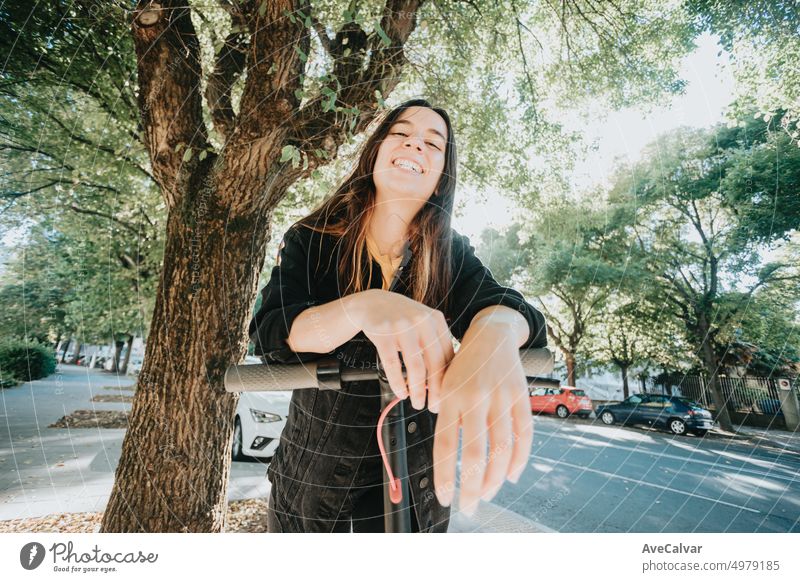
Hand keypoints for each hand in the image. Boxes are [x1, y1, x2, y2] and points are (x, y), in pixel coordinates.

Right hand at [355, 289, 454, 407]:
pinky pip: (392, 365)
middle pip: (435, 363)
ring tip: (417, 403)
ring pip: (415, 367)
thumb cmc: (401, 319)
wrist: (372, 303)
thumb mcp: (423, 324)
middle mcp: (422, 321)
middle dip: (436, 390)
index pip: (449, 356)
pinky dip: (398, 383)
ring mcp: (402, 326)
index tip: (449, 397)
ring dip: (418, 390)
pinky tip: (401, 393)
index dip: (450, 380)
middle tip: (435, 407)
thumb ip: (435, 345)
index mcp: (436, 320)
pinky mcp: (383, 333)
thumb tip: (446, 380)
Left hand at [432, 326, 532, 515]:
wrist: (491, 335)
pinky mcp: (521, 397)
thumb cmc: (463, 366)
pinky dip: (519, 460)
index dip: (445, 477)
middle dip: (472, 487)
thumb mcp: (443, 384)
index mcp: (450, 397)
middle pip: (475, 453)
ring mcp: (501, 397)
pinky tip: (510, 476)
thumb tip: (448, 458)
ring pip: (502, 449)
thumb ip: (444, 417)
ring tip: (487, 495)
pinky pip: (524, 435)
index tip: (445, 498)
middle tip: (469, 508)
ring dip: (495, 479)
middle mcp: (475, 398)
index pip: (445, 446)